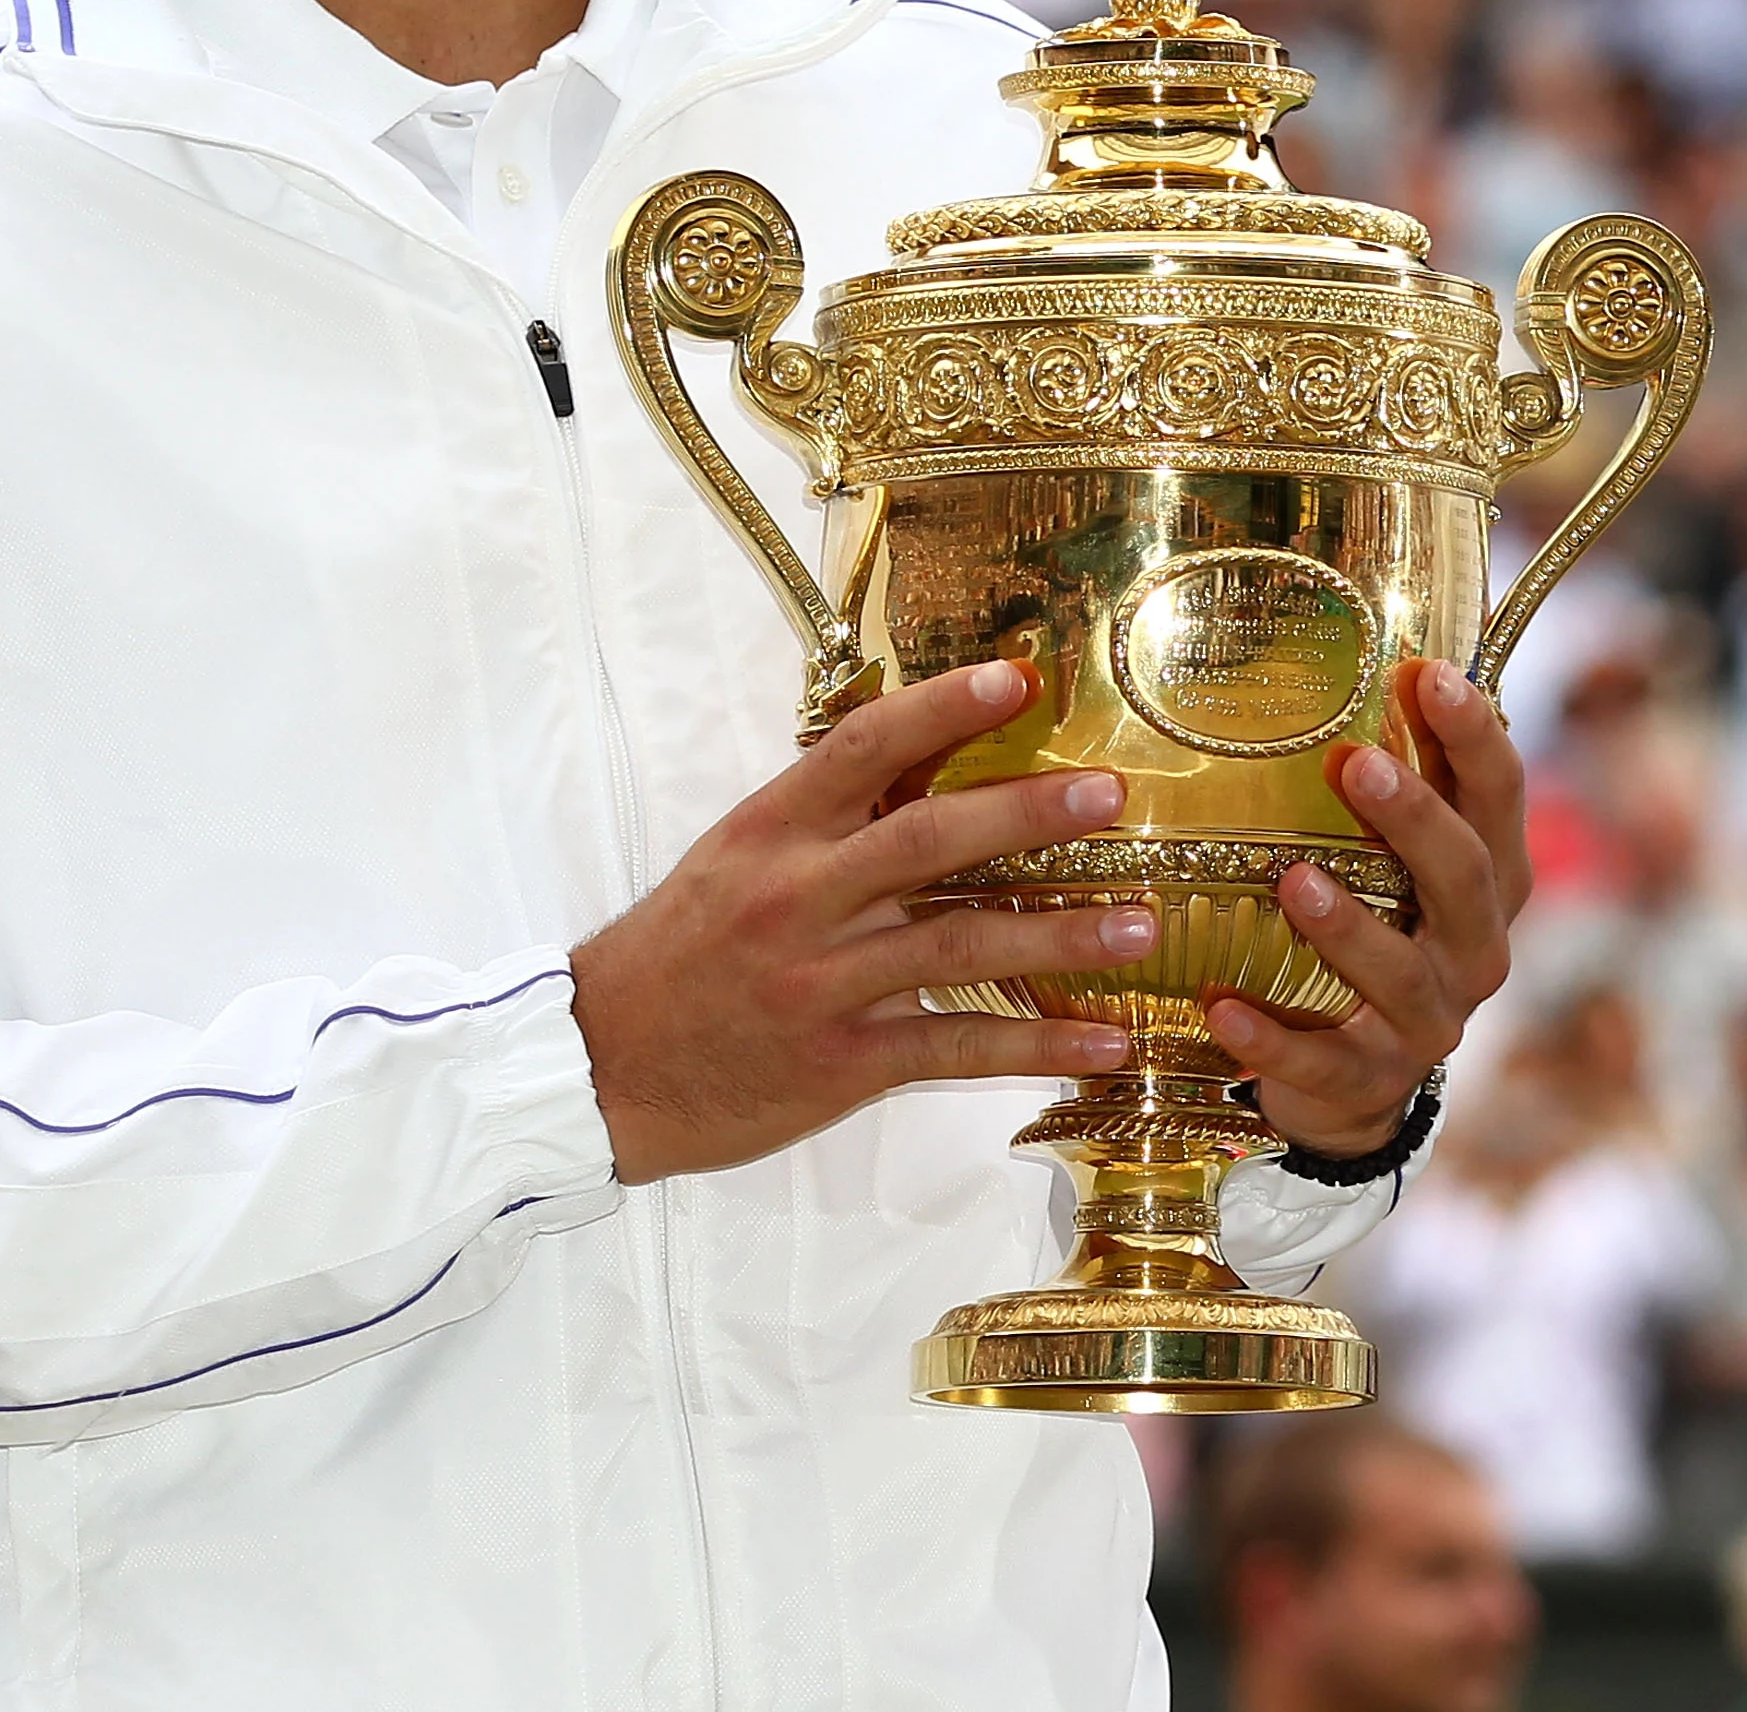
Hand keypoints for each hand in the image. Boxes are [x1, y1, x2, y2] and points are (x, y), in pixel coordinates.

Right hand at [571, 659, 1150, 1183]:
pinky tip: (1103, 1040)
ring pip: (961, 945)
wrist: (602, 1067)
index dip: (942, 708)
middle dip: (1028, 813)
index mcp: (771, 834)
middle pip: (929, 841)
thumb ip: (824, 815)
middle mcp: (800, 899)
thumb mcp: (733, 860)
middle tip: (1110, 793)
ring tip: (1143, 922)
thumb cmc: (679, 953)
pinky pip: (956, 1047)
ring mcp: (824, 984)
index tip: (1017, 679)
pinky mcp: (844, 1063)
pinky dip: (1036, 1044)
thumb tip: (924, 753)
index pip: (862, 749)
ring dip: (1063, 934)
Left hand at [1203, 661, 1530, 1157]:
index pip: (1501, 799)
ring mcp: (1427, 1021)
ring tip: (1291, 880)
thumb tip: (1360, 652)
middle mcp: (1474, 949)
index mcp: (1491, 882)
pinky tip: (1220, 1006)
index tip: (1430, 674)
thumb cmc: (1378, 936)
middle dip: (1416, 821)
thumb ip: (1393, 787)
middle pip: (1464, 879)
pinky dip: (1270, 1038)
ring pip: (1400, 974)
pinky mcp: (1368, 1080)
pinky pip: (1322, 1060)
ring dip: (1348, 927)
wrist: (1357, 1085)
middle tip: (1359, 764)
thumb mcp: (1397, 867)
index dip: (1475, 738)